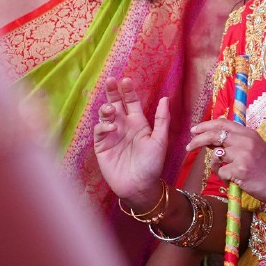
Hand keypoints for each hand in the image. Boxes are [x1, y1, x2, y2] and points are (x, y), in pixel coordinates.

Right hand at [93, 77, 171, 210]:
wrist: (140, 186)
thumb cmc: (152, 164)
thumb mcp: (160, 140)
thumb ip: (162, 119)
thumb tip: (166, 98)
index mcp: (138, 123)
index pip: (131, 102)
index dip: (128, 90)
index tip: (125, 79)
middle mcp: (123, 126)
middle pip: (115, 104)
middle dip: (112, 92)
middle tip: (110, 80)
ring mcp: (111, 135)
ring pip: (105, 116)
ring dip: (106, 109)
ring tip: (110, 108)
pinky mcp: (101, 146)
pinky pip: (99, 131)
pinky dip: (103, 126)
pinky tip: (112, 127)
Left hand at [185, 117, 265, 200]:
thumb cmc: (265, 168)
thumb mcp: (252, 148)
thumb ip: (233, 142)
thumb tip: (209, 140)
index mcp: (248, 133)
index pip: (222, 123)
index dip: (206, 125)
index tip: (195, 130)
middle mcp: (245, 141)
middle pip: (214, 135)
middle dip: (197, 140)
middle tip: (189, 147)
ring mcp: (242, 155)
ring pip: (215, 156)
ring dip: (216, 165)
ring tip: (227, 172)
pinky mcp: (239, 170)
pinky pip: (221, 172)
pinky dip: (224, 178)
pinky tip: (235, 180)